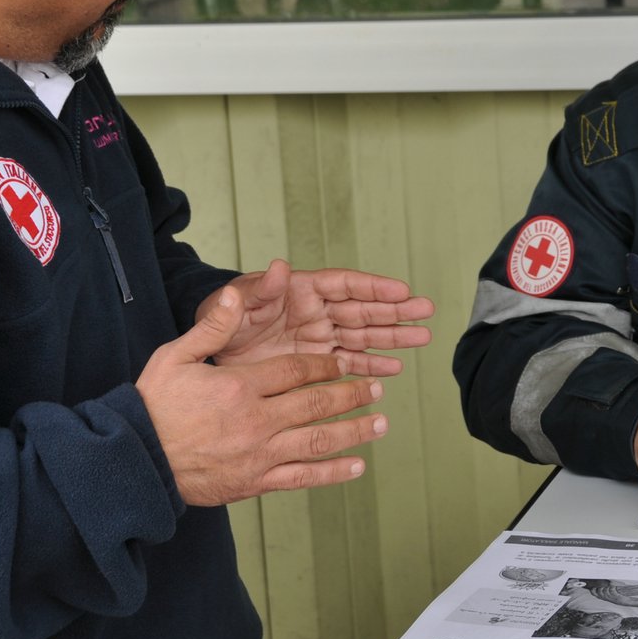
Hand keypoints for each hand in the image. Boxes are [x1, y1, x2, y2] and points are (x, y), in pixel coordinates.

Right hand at [139, 286, 388, 505]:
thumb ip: (212, 327)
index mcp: (239, 386)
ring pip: (318, 440)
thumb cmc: (152, 407)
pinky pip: (303, 477)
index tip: (342, 362)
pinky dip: (333, 472)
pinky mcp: (256, 482)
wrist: (133, 464)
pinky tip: (357, 465)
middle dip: (350, 394)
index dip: (325, 365)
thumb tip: (234, 294)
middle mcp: (256, 420)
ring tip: (381, 422)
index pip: (296, 370)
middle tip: (374, 387)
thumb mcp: (175, 357)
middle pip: (315, 403)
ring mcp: (259, 454)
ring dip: (354, 430)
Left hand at [196, 260, 433, 375]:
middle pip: (364, 309)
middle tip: (427, 311)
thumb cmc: (222, 315)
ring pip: (363, 335)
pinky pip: (349, 363)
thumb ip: (259, 289)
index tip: (402, 291)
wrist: (210, 349)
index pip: (345, 285)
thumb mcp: (236, 303)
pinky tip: (394, 370)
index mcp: (302, 290)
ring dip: (392, 338)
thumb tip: (278, 267)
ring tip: (423, 338)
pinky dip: (370, 367)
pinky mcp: (316, 362)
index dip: (374, 288)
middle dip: (396, 311)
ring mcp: (320, 337)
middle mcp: (318, 311)